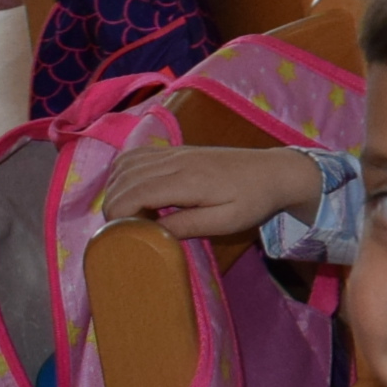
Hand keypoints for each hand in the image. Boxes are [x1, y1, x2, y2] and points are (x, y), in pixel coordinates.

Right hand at [92, 146, 324, 238]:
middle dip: (113, 207)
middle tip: (122, 231)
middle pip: (124, 180)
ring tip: (127, 214)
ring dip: (115, 189)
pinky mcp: (175, 149)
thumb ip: (187, 226)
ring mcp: (173, 152)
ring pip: (125, 165)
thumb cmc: (253, 201)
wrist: (274, 171)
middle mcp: (174, 161)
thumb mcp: (225, 223)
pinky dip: (123, 173)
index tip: (121, 236)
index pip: (134, 194)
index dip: (118, 216)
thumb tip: (150, 234)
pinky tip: (131, 191)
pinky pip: (136, 155)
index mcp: (187, 181)